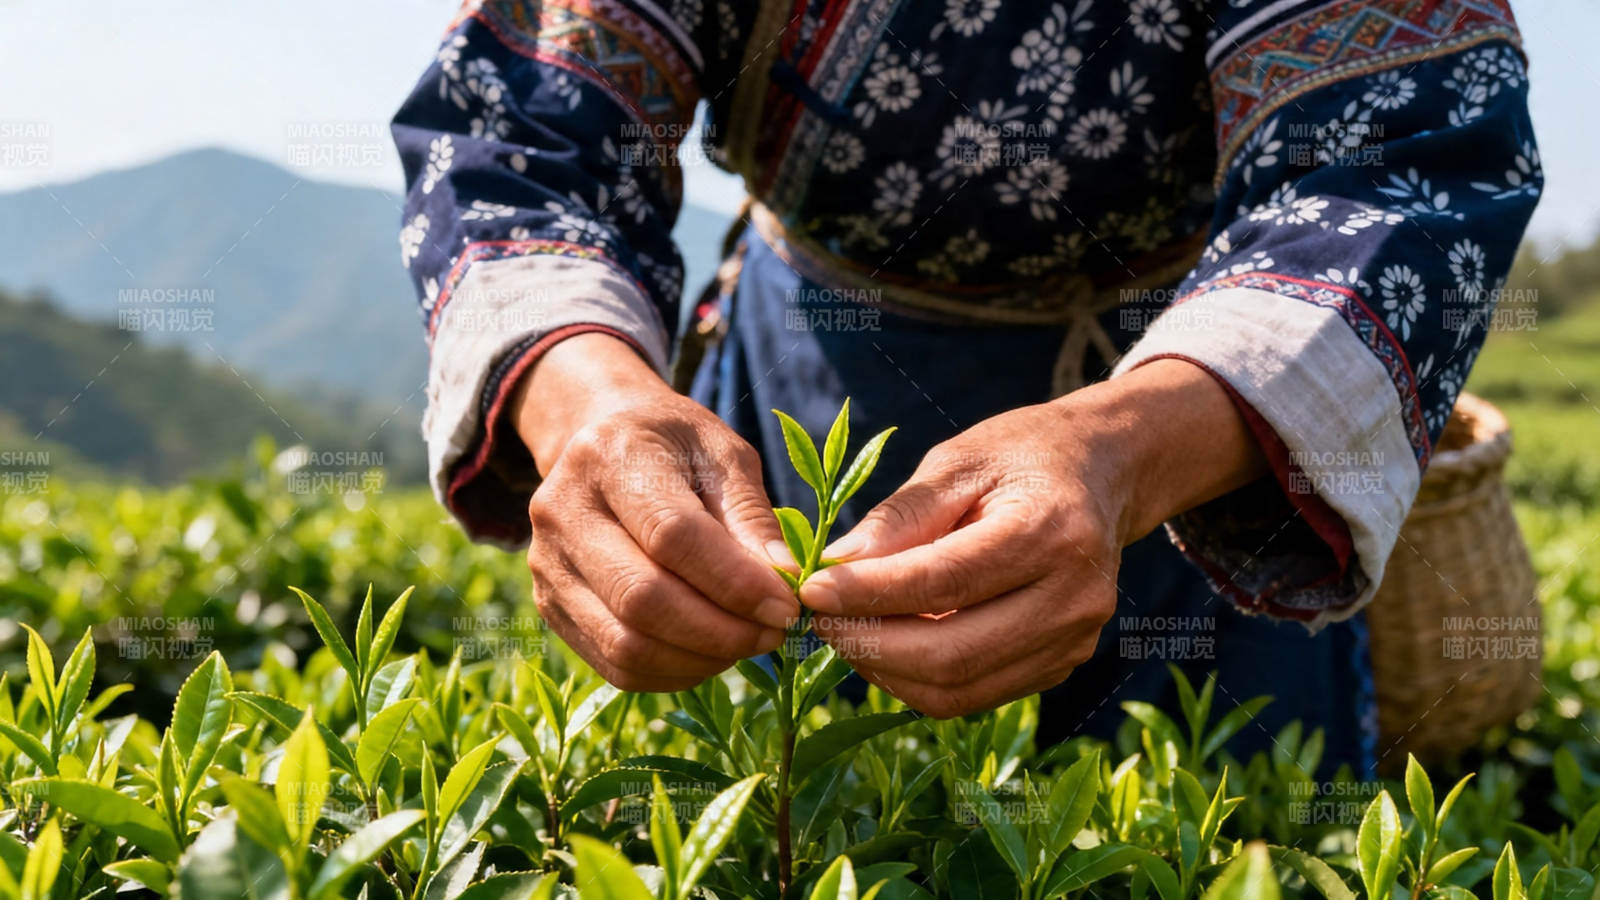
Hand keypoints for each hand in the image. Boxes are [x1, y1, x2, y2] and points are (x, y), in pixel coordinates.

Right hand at [512, 334, 798, 691]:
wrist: (599, 441)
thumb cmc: (674, 446)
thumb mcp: (724, 454)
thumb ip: (752, 517)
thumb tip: (788, 583)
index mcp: (610, 457)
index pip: (672, 536)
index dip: (735, 582)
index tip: (786, 606)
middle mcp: (563, 512)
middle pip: (642, 599)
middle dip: (720, 632)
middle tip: (773, 634)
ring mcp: (547, 564)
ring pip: (626, 644)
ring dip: (699, 660)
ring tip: (746, 643)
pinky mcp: (550, 606)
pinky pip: (614, 665)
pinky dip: (671, 673)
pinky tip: (709, 653)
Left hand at [800, 359, 1265, 717]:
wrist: (1099, 475)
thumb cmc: (1018, 457)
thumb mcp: (956, 462)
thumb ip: (899, 518)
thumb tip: (834, 568)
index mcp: (1051, 532)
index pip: (943, 582)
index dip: (869, 594)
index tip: (811, 589)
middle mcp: (1075, 597)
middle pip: (951, 654)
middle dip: (870, 645)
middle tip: (819, 619)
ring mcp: (1075, 641)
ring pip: (958, 690)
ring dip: (887, 670)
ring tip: (849, 629)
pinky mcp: (1061, 666)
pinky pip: (974, 695)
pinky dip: (918, 679)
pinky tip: (891, 641)